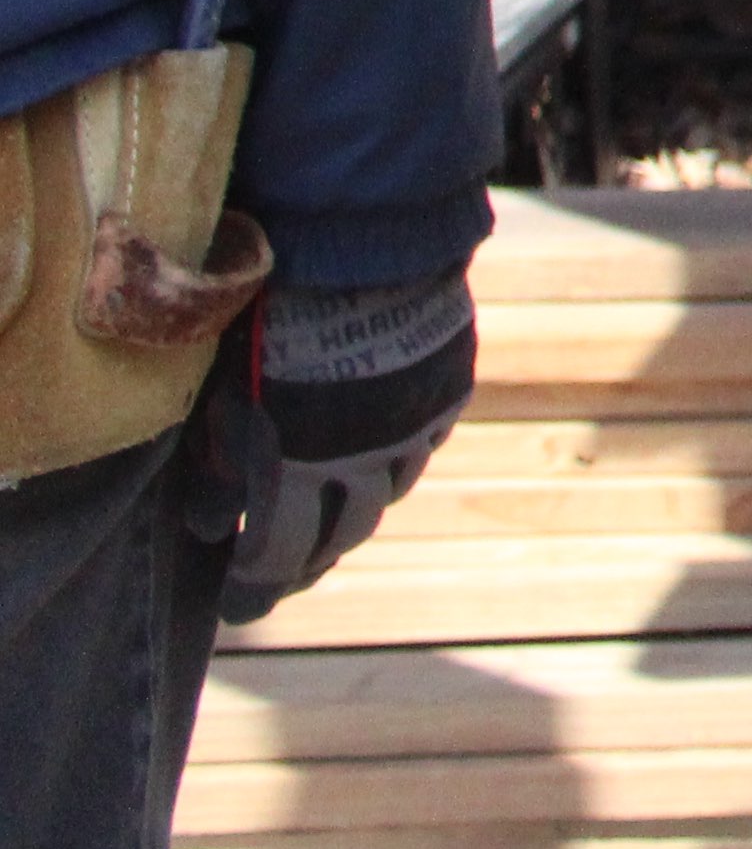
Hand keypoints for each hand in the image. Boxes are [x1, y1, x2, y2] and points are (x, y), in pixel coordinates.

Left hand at [218, 272, 473, 620]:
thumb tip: (206, 526)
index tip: (238, 609)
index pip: (275, 557)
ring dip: (353, 510)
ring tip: (328, 515)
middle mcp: (366, 460)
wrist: (365, 238)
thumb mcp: (223, 391)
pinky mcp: (448, 388)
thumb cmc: (270, 312)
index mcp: (300, 467)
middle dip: (306, 561)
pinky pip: (420, 443)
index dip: (255, 590)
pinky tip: (374, 453)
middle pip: (340, 535)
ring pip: (385, 492)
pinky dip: (392, 460)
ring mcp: (415, 424)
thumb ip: (216, 462)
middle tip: (283, 571)